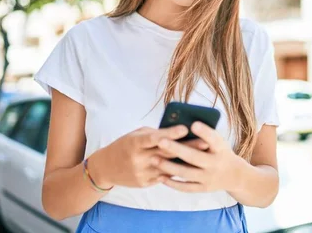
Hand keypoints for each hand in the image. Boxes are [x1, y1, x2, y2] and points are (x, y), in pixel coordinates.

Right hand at [89, 125, 208, 188]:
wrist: (107, 168)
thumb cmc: (125, 146)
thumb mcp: (136, 135)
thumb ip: (155, 134)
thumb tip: (178, 130)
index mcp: (134, 143)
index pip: (154, 138)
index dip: (170, 134)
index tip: (185, 129)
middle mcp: (138, 159)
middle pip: (166, 153)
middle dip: (187, 147)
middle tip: (205, 142)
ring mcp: (142, 173)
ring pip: (168, 167)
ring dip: (186, 161)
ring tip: (203, 156)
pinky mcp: (144, 183)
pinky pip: (164, 177)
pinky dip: (176, 171)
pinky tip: (190, 167)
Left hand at [154, 122, 244, 192]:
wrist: (234, 175)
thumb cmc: (220, 151)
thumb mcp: (219, 141)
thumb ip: (205, 135)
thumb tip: (181, 124)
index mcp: (220, 148)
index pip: (213, 139)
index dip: (204, 132)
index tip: (193, 124)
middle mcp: (215, 163)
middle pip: (194, 157)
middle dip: (177, 149)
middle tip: (160, 141)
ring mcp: (209, 177)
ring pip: (186, 173)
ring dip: (169, 167)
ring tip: (154, 160)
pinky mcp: (203, 188)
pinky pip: (186, 187)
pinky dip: (173, 183)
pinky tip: (160, 177)